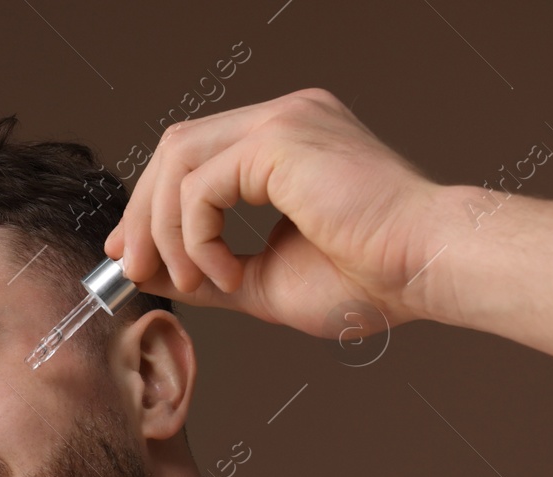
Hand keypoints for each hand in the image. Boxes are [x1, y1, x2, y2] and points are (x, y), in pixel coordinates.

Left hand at [105, 87, 442, 337]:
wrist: (423, 271)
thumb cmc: (367, 279)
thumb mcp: (260, 280)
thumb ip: (202, 270)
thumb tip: (144, 271)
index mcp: (283, 144)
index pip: (191, 154)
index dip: (150, 203)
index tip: (129, 254)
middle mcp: (282, 120)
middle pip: (174, 149)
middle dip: (142, 215)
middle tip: (132, 269)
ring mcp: (283, 122)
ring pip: (178, 162)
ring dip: (166, 232)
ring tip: (191, 282)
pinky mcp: (280, 139)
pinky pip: (200, 186)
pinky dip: (197, 237)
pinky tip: (226, 272)